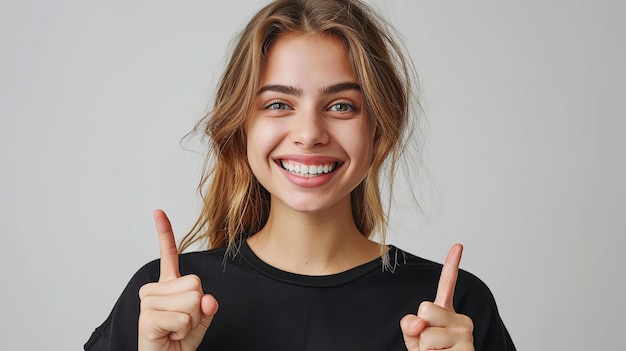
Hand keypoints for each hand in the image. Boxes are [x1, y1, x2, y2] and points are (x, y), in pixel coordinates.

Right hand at [138, 209, 218, 350]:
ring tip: (176, 329)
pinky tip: (170, 335)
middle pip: (196, 284)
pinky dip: (185, 331)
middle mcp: (154, 289)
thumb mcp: (202, 319)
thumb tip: (207, 299)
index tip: (158, 211)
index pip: (168, 254)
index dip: (164, 232)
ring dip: (192, 321)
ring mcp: (148, 302)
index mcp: (167, 284)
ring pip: (192, 301)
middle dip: (199, 308)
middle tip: (183, 323)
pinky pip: (184, 318)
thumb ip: (208, 305)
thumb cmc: (180, 339)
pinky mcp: (147, 318)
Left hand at [400, 244, 473, 350]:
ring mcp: (466, 335)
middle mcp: (462, 320)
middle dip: (418, 329)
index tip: (457, 244)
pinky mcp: (467, 350)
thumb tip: (418, 323)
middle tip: (427, 344)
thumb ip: (411, 325)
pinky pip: (433, 350)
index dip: (451, 264)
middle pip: (426, 308)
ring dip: (423, 350)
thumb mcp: (413, 339)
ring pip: (427, 334)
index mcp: (447, 313)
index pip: (447, 286)